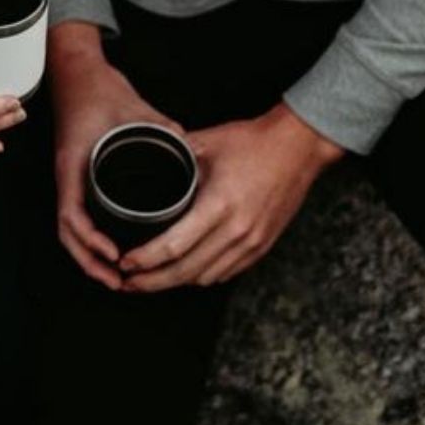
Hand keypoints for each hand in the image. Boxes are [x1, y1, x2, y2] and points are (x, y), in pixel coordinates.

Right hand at [49, 21, 184, 290]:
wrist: (78, 74)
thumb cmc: (100, 90)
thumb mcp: (134, 108)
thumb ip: (164, 128)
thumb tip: (194, 150)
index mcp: (74, 165)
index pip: (72, 215)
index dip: (90, 241)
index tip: (114, 256)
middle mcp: (68, 177)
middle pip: (69, 233)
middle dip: (90, 262)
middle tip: (120, 282)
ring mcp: (71, 179)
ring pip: (72, 230)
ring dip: (90, 256)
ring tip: (116, 277)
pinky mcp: (78, 178)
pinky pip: (80, 216)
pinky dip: (92, 238)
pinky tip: (112, 250)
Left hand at [119, 102, 344, 292]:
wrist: (299, 147)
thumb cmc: (253, 141)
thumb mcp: (207, 142)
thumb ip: (174, 155)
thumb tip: (143, 158)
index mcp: (219, 204)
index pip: (173, 246)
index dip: (145, 260)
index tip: (125, 262)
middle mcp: (236, 230)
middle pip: (185, 271)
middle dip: (152, 282)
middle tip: (128, 283)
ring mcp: (251, 242)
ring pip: (205, 278)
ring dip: (176, 282)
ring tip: (151, 279)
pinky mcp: (262, 246)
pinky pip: (226, 273)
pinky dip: (201, 276)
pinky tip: (185, 272)